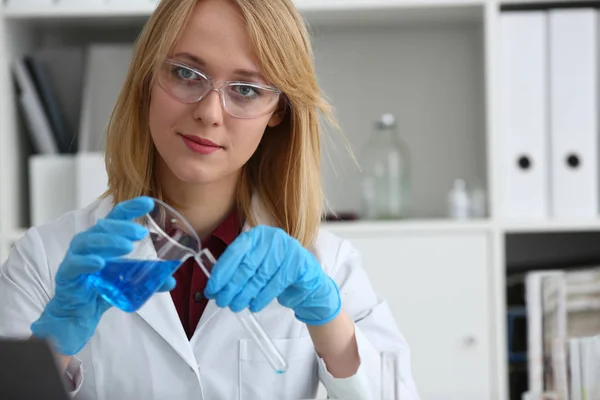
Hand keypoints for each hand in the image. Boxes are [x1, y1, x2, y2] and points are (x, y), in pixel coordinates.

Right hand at [30, 197, 175, 355]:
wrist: (79, 312)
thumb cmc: (101, 288)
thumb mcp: (128, 280)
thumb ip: (149, 279)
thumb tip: (171, 281)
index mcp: (104, 239)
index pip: (117, 216)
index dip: (131, 207)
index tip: (149, 202)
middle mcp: (89, 243)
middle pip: (104, 226)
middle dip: (123, 226)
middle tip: (142, 233)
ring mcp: (76, 256)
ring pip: (89, 241)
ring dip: (109, 242)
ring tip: (128, 247)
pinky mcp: (67, 273)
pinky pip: (75, 264)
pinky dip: (87, 262)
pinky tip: (100, 263)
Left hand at [204, 225, 340, 325]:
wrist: (306, 277)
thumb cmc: (276, 270)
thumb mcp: (256, 263)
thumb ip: (238, 267)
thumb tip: (215, 283)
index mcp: (258, 234)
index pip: (235, 252)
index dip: (222, 271)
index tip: (212, 288)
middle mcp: (272, 238)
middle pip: (247, 266)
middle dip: (231, 286)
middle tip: (222, 301)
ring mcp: (287, 249)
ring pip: (260, 277)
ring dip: (245, 294)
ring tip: (235, 306)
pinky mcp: (298, 264)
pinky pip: (275, 284)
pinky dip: (262, 297)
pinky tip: (254, 305)